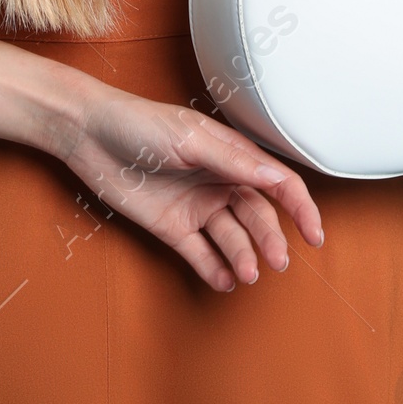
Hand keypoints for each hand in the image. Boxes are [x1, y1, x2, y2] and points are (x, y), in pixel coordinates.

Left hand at [55, 84, 323, 291]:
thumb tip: (272, 175)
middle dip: (270, 240)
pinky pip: (199, 253)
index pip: (277, 184)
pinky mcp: (172, 227)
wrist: (89, 135)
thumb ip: (230, 159)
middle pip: (257, 217)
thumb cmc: (139, 123)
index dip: (300, 208)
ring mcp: (196, 206)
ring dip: (243, 257)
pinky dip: (212, 268)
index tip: (314, 235)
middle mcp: (218, 182)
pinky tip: (222, 280)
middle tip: (275, 262)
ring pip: (231, 238)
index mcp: (230, 156)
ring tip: (246, 274)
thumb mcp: (188, 137)